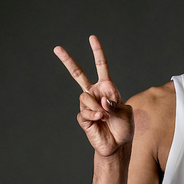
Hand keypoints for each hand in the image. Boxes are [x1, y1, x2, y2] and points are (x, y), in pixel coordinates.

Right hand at [53, 34, 133, 156]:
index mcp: (107, 88)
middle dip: (68, 61)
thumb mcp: (126, 113)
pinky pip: (84, 111)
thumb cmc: (124, 127)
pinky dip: (93, 115)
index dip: (97, 52)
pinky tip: (100, 120)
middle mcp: (94, 93)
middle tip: (57, 48)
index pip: (101, 66)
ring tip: (104, 116)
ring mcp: (87, 105)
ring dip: (96, 106)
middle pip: (78, 74)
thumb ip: (115, 105)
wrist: (118, 145)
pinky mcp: (83, 117)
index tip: (92, 38)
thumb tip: (101, 102)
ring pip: (84, 97)